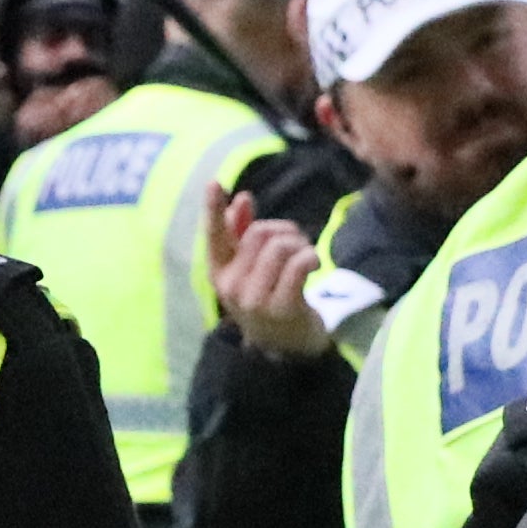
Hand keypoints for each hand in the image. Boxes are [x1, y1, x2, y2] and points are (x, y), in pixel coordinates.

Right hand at [206, 188, 331, 359]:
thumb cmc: (268, 297)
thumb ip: (241, 234)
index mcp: (219, 273)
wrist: (287, 345)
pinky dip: (311, 257)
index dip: (212, 209)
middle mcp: (232, 287)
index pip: (214, 237)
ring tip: (304, 257)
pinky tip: (313, 264)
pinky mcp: (283, 307)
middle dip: (283, 231)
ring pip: (280, 247)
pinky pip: (299, 264)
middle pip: (258, 234)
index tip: (214, 183)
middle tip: (295, 245)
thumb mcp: (249, 268)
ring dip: (299, 245)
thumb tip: (240, 198)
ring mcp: (256, 299)